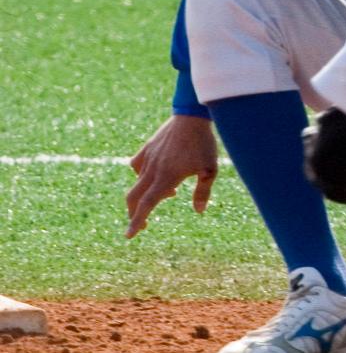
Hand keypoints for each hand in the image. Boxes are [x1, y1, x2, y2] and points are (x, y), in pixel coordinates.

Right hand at [126, 114, 218, 237]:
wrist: (191, 117)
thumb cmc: (204, 144)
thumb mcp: (210, 170)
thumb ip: (203, 192)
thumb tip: (199, 211)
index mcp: (166, 178)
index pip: (147, 205)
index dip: (136, 221)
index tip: (129, 236)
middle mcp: (152, 170)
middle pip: (134, 197)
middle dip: (134, 213)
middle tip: (144, 224)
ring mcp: (148, 158)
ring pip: (137, 182)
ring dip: (145, 194)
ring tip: (169, 194)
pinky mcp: (147, 148)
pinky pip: (136, 165)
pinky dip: (141, 175)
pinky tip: (154, 174)